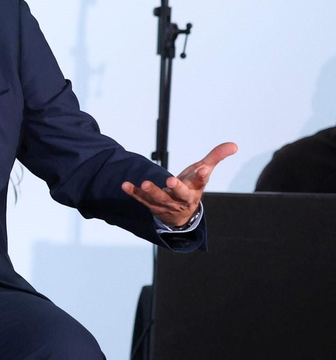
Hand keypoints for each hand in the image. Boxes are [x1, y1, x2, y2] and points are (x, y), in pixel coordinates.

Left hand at [122, 142, 237, 228]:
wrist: (179, 215)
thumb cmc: (191, 187)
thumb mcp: (202, 172)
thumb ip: (216, 157)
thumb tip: (234, 145)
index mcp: (195, 189)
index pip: (201, 182)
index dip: (203, 175)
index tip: (204, 169)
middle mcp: (181, 198)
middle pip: (180, 194)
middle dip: (176, 188)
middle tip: (171, 180)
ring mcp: (166, 203)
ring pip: (159, 199)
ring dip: (151, 191)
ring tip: (144, 183)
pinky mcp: (151, 205)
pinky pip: (141, 199)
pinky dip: (133, 193)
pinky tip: (125, 185)